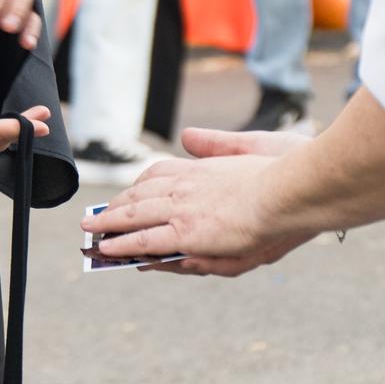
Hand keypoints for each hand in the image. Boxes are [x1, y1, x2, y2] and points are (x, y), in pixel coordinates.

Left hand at [81, 126, 311, 276]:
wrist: (294, 190)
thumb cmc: (285, 167)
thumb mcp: (249, 144)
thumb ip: (215, 143)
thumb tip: (187, 135)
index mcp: (203, 168)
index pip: (160, 172)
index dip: (141, 184)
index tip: (129, 192)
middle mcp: (187, 185)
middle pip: (140, 193)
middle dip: (117, 205)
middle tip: (97, 214)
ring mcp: (185, 209)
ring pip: (135, 216)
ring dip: (110, 223)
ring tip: (90, 230)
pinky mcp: (187, 233)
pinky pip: (146, 240)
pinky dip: (124, 243)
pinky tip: (108, 248)